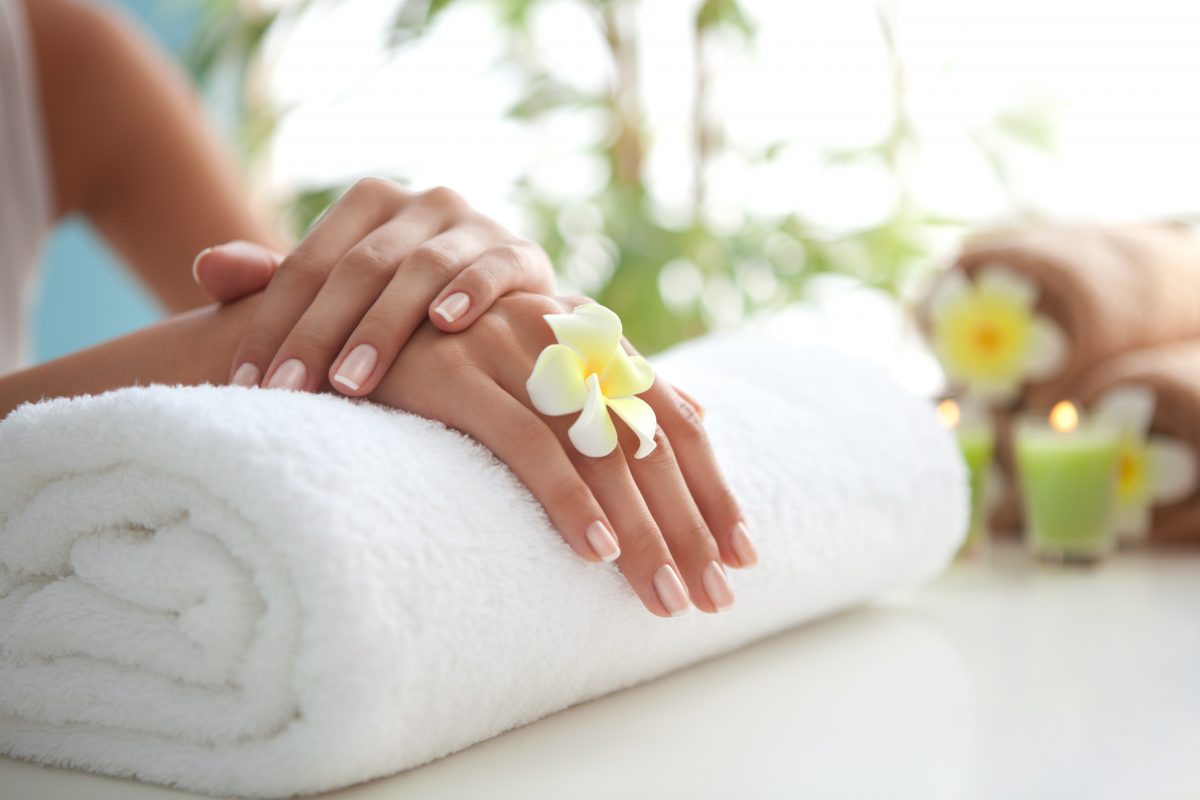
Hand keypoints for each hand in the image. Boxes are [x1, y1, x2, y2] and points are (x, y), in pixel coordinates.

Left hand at [193, 178, 555, 393]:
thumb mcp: (341, 291)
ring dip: (384, 327)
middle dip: (319, 335)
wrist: (508, 301)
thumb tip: (205, 269)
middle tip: (288, 395)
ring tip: (351, 383)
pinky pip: (495, 267)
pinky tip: (447, 325)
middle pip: (359, 269)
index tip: (247, 388)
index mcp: (368, 203)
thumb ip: (275, 279)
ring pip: (421, 270)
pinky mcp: (523, 252)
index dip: (274, 324)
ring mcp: (475, 223)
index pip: (309, 264)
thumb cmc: (408, 304)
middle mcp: (421, 202)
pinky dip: (472, 291)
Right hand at [369, 292, 756, 616]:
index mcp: (592, 344)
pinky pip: (527, 446)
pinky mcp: (457, 376)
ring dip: (640, 532)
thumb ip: (621, 385)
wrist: (352, 322)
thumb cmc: (457, 353)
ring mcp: (512, 354)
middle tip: (715, 597)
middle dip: (689, 527)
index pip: (673, 422)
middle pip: (648, 445)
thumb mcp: (547, 361)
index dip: (712, 487)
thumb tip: (699, 413)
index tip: (743, 552)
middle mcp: (565, 343)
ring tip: (666, 597)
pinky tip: (595, 553)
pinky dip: (567, 500)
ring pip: (600, 453)